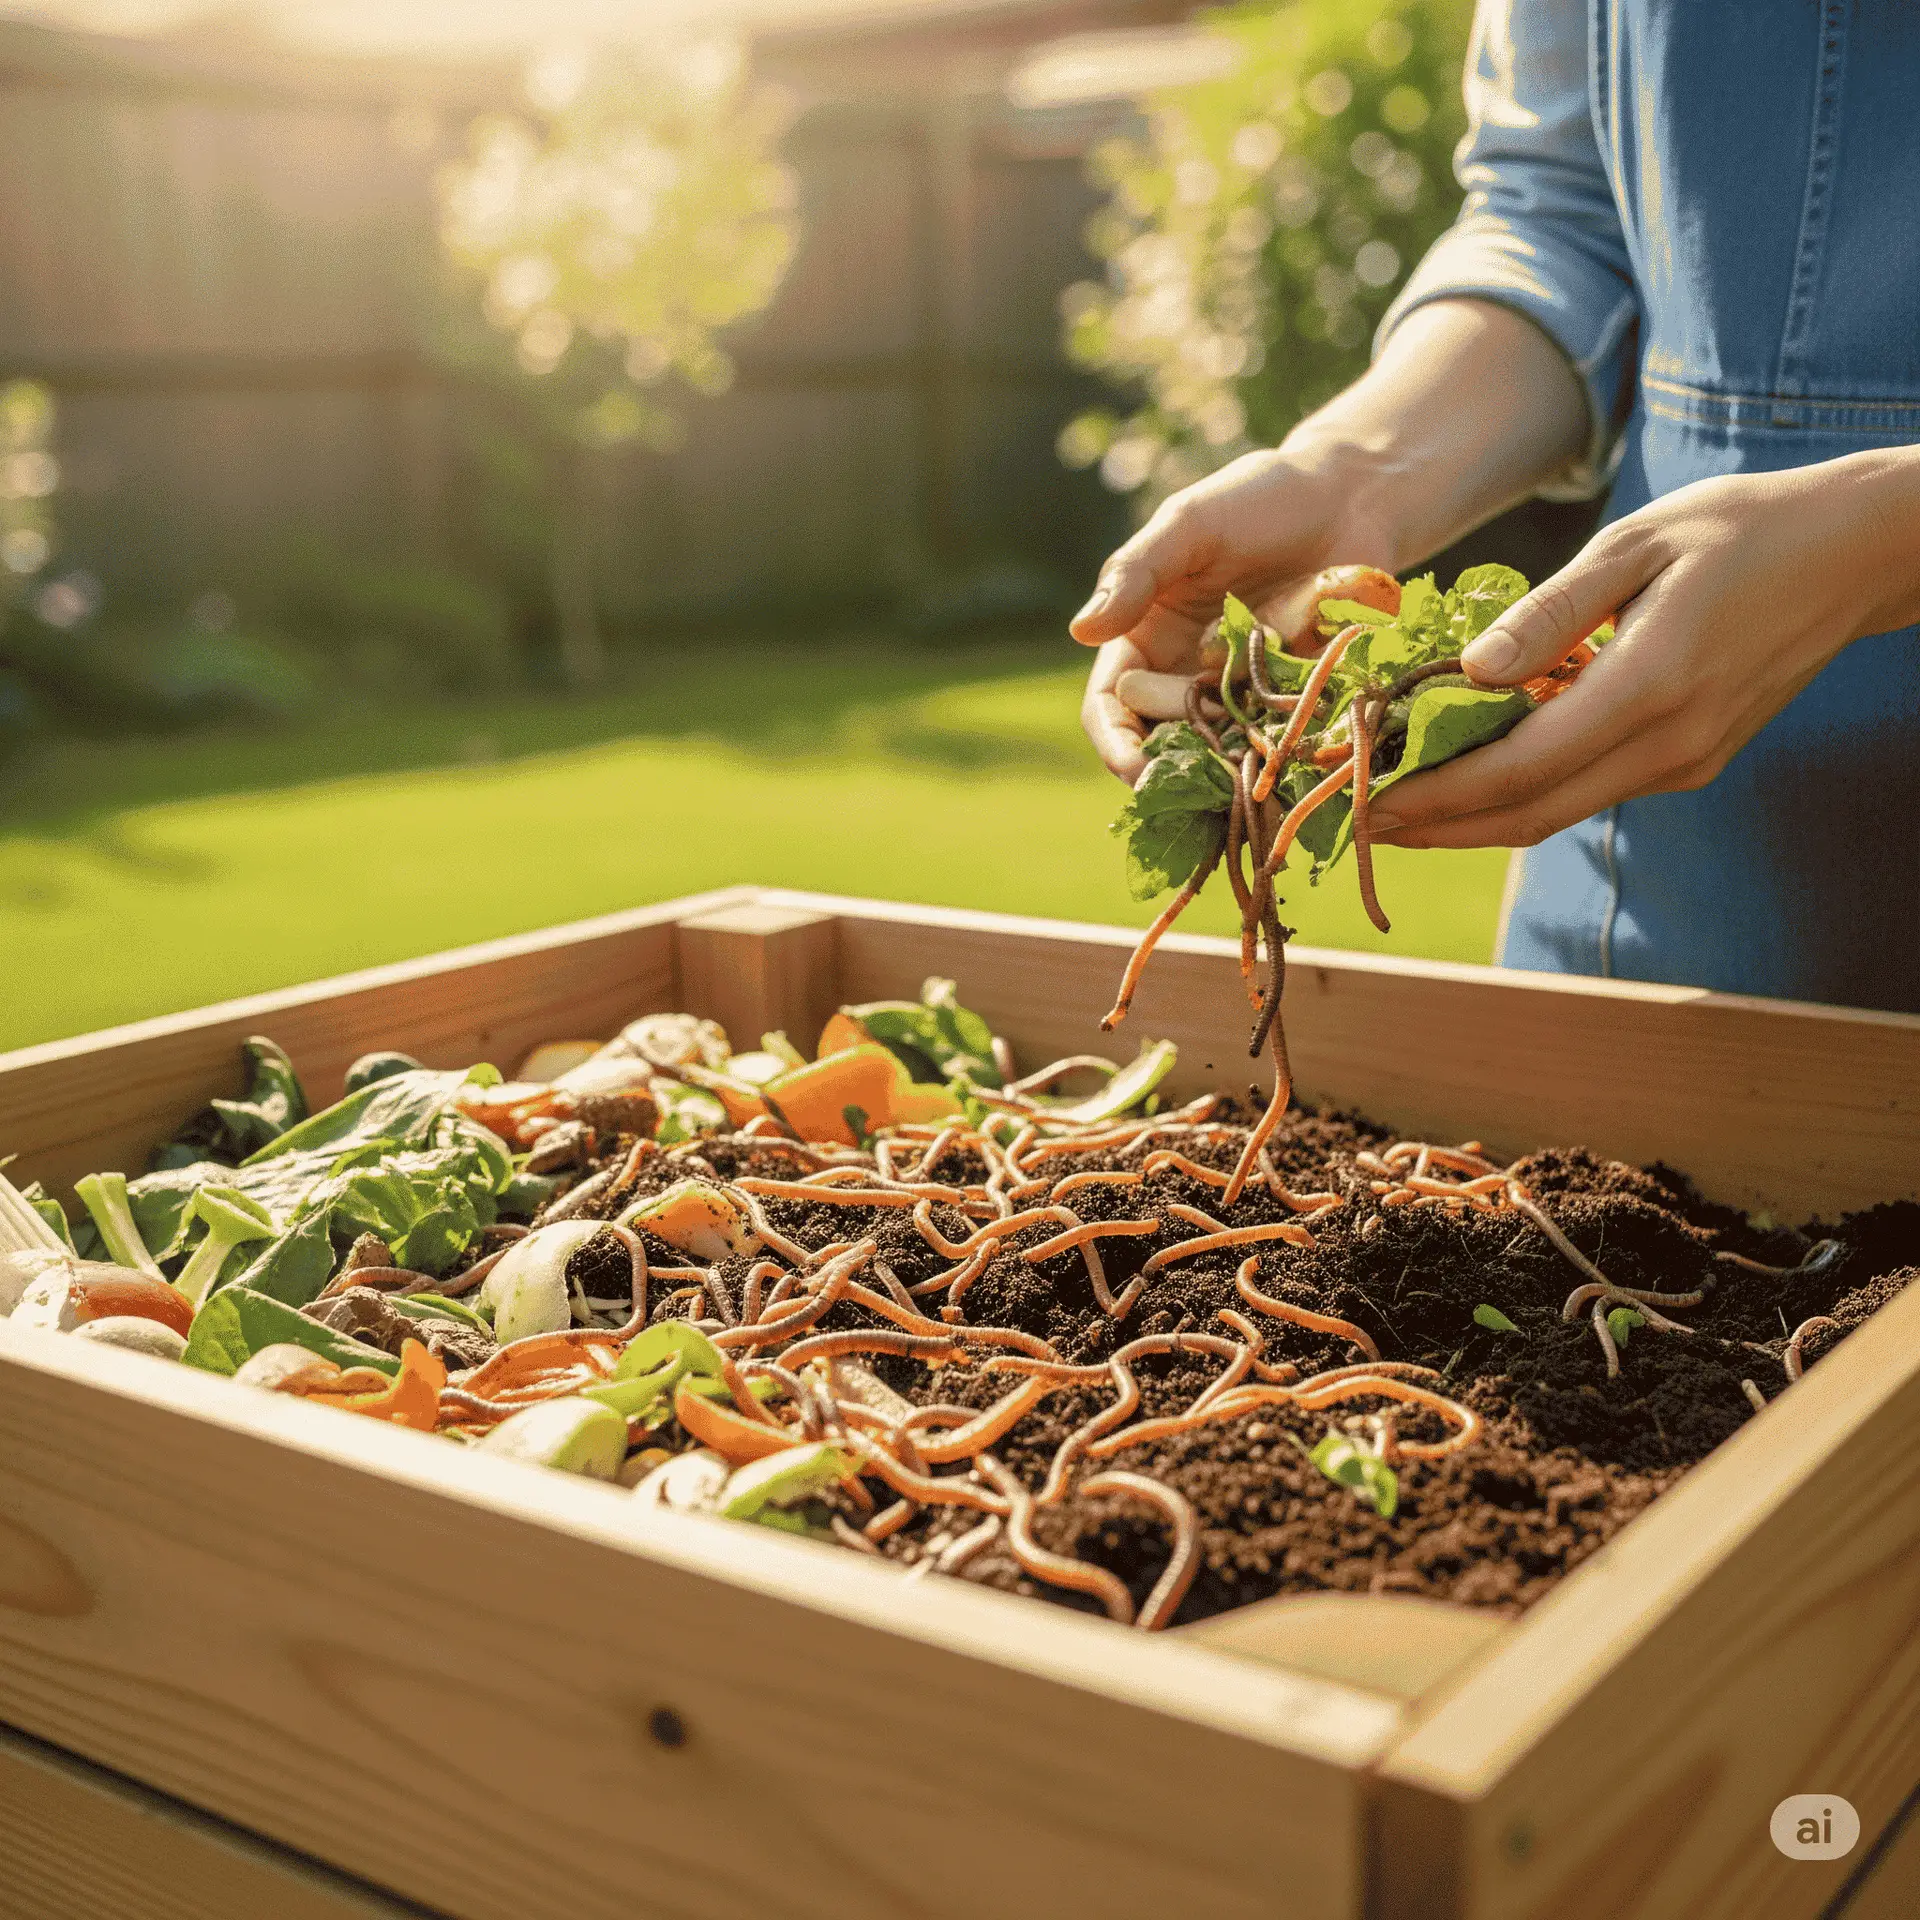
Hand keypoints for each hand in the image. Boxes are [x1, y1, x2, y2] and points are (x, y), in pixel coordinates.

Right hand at [1072, 448, 1395, 782]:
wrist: (1349, 497)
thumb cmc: (1258, 500)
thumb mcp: (1189, 526)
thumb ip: (1136, 574)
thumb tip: (1080, 631)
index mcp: (1144, 637)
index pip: (1112, 706)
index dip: (1117, 743)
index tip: (1137, 770)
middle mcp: (1186, 674)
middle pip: (1163, 741)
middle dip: (1182, 759)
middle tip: (1214, 760)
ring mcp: (1242, 693)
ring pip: (1223, 751)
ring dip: (1234, 763)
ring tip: (1256, 767)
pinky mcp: (1294, 699)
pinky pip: (1283, 736)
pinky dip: (1287, 744)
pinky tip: (1304, 741)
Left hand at [1369, 454, 1919, 848]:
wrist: (1852, 555)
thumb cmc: (1739, 528)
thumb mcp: (1636, 543)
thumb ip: (1549, 614)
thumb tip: (1469, 672)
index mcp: (1650, 686)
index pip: (1517, 769)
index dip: (1434, 796)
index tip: (1365, 800)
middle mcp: (1668, 744)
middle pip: (1527, 814)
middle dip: (1435, 827)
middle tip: (1356, 824)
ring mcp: (1683, 763)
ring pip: (1554, 813)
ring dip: (1470, 821)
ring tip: (1394, 811)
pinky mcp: (1689, 763)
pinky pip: (1585, 793)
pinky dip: (1519, 796)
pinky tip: (1468, 782)